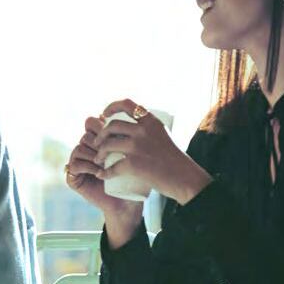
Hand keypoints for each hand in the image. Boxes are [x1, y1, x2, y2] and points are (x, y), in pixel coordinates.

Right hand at [66, 114, 141, 217]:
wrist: (129, 203)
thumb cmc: (137, 179)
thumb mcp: (139, 155)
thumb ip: (137, 135)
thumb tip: (140, 109)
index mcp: (101, 139)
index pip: (96, 121)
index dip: (104, 122)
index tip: (120, 133)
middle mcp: (88, 147)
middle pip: (87, 130)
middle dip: (101, 138)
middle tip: (114, 149)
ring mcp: (80, 161)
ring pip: (80, 144)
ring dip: (95, 153)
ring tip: (107, 163)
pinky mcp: (73, 176)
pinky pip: (73, 163)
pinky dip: (87, 167)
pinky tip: (99, 172)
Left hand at [91, 98, 210, 205]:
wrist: (186, 178)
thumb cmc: (175, 160)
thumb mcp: (162, 135)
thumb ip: (147, 129)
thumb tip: (129, 128)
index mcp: (151, 121)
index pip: (126, 104)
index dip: (111, 107)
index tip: (104, 115)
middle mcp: (143, 130)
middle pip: (111, 126)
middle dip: (100, 135)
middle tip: (97, 144)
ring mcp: (137, 146)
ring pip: (107, 145)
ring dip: (98, 153)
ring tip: (98, 159)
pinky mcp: (134, 164)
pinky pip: (112, 167)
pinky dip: (104, 172)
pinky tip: (101, 175)